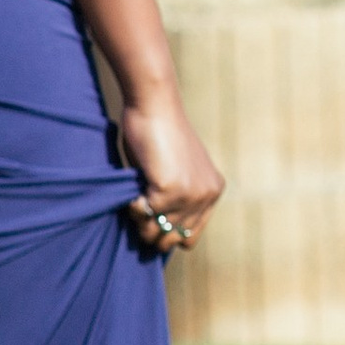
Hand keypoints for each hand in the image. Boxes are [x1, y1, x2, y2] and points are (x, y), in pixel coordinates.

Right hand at [117, 89, 223, 257]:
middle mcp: (207, 195)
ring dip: (140, 221)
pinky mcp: (171, 190)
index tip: (150, 220)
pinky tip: (132, 192)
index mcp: (212, 190)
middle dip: (152, 231)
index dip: (168, 233)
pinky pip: (145, 216)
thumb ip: (174, 199)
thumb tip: (156, 233)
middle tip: (139, 210)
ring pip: (159, 232)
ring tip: (135, 199)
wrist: (154, 105)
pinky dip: (133, 209)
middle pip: (175, 239)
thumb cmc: (157, 134)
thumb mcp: (174, 171)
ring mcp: (191, 194)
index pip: (191, 235)